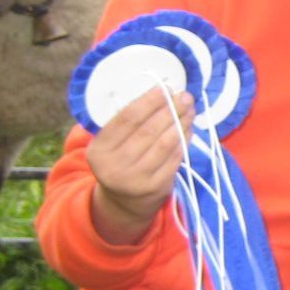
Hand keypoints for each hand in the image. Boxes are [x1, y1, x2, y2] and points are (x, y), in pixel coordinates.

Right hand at [87, 86, 192, 243]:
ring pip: (164, 144)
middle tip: (185, 96)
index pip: (127, 119)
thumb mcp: (112, 144)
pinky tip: (189, 128)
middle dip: (170, 110)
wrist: (125, 201)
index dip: (148, 101)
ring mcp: (135, 179)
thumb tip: (163, 92)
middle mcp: (114, 166)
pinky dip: (185, 140)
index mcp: (99, 150)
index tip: (165, 88)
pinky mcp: (155, 187)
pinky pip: (175, 158)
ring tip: (190, 110)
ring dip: (181, 123)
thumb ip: (129, 122)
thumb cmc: (121, 161)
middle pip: (148, 130)